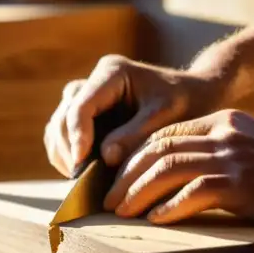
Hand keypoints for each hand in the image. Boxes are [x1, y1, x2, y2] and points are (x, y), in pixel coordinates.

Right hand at [44, 54, 223, 176]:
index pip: (81, 105)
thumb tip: (105, 158)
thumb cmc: (186, 102)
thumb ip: (136, 135)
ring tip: (79, 181)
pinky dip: (67, 155)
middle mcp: (93, 80)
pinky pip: (64, 135)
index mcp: (112, 72)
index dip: (77, 137)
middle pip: (64, 116)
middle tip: (80, 180)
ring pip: (58, 126)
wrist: (195, 95)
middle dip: (68, 149)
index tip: (81, 166)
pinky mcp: (86, 114)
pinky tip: (82, 174)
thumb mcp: (166, 118)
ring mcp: (87, 96)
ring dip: (64, 154)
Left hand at [102, 109, 253, 227]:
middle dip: (127, 176)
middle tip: (109, 199)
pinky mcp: (241, 184)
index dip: (135, 156)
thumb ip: (216, 145)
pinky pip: (193, 194)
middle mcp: (222, 135)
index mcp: (222, 120)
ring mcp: (231, 158)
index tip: (118, 177)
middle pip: (158, 150)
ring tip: (122, 212)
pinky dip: (169, 208)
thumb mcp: (250, 141)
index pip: (165, 133)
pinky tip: (155, 220)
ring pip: (168, 170)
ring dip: (138, 193)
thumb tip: (177, 169)